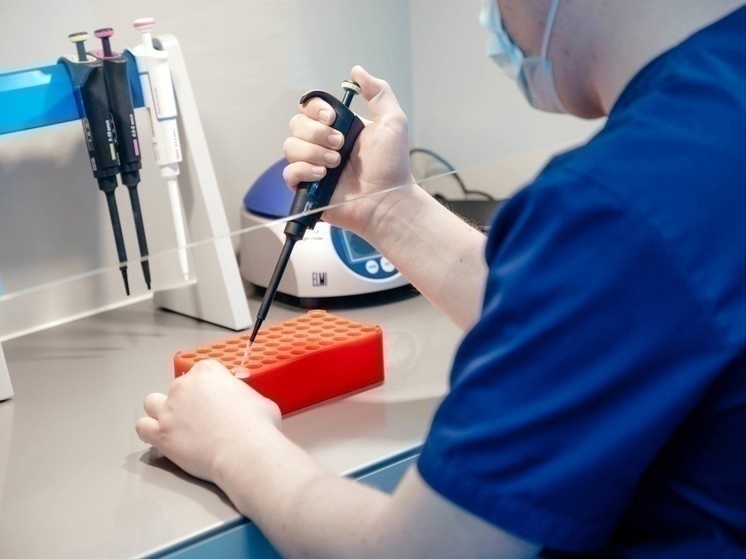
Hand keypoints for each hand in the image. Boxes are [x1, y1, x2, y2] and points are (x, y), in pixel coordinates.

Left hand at [135, 360, 280, 482]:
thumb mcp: (260, 400)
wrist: (245, 451)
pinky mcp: (161, 433)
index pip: (202, 370)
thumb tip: (248, 404)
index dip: (210, 385)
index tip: (215, 397)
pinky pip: (142, 427)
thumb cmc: (256, 426)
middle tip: (202, 415)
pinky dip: (149, 430)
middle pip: (179, 386)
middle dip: (188, 399)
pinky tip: (160, 436)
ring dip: (161, 410)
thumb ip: (245, 396)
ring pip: (153, 402)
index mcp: (208, 372)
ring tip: (176, 422)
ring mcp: (169, 409)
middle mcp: (184, 386)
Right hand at [282, 65, 414, 237]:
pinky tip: (323, 175)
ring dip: (313, 152)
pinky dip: (303, 170)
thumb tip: (357, 71)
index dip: (315, 109)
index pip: (309, 108)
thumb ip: (378, 92)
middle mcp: (322, 145)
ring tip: (336, 164)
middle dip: (317, 133)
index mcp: (337, 127)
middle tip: (340, 146)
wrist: (388, 200)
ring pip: (290, 146)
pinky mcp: (307, 188)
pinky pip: (288, 172)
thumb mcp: (393, 122)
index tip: (331, 118)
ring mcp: (313, 166)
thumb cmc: (392, 166)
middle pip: (296, 124)